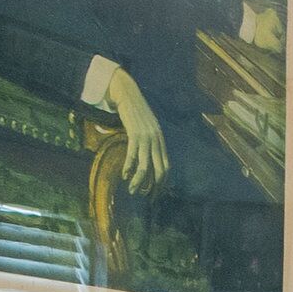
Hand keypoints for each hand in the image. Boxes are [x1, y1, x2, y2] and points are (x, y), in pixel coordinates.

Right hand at [84, 57, 167, 189]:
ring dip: (139, 181)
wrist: (128, 94)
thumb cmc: (136, 112)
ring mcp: (146, 138)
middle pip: (160, 170)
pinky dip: (129, 168)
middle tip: (146, 197)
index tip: (156, 193)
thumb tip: (146, 156)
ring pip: (145, 166)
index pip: (167, 167)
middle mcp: (157, 140)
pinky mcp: (135, 134)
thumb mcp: (148, 127)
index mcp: (161, 140)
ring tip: (133, 191)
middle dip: (154, 186)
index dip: (162, 182)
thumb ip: (150, 141)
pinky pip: (133, 155)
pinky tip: (125, 175)